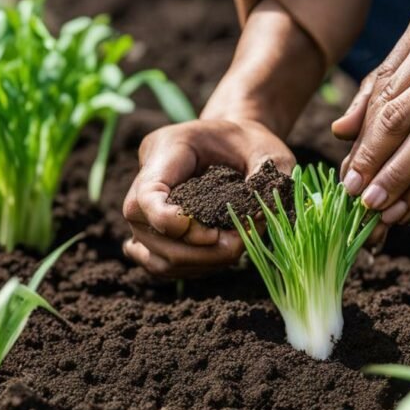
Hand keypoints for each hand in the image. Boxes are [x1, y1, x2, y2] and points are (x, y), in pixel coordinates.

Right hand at [122, 119, 294, 277]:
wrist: (232, 143)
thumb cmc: (247, 143)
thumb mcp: (265, 149)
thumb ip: (267, 176)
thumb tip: (265, 214)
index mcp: (164, 151)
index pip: (146, 197)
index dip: (170, 221)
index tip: (211, 232)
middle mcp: (143, 183)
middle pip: (148, 233)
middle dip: (199, 250)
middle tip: (240, 241)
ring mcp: (142, 214)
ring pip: (156, 258)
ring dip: (200, 262)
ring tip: (237, 246)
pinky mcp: (151, 237)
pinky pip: (162, 265)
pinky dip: (194, 267)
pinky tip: (221, 253)